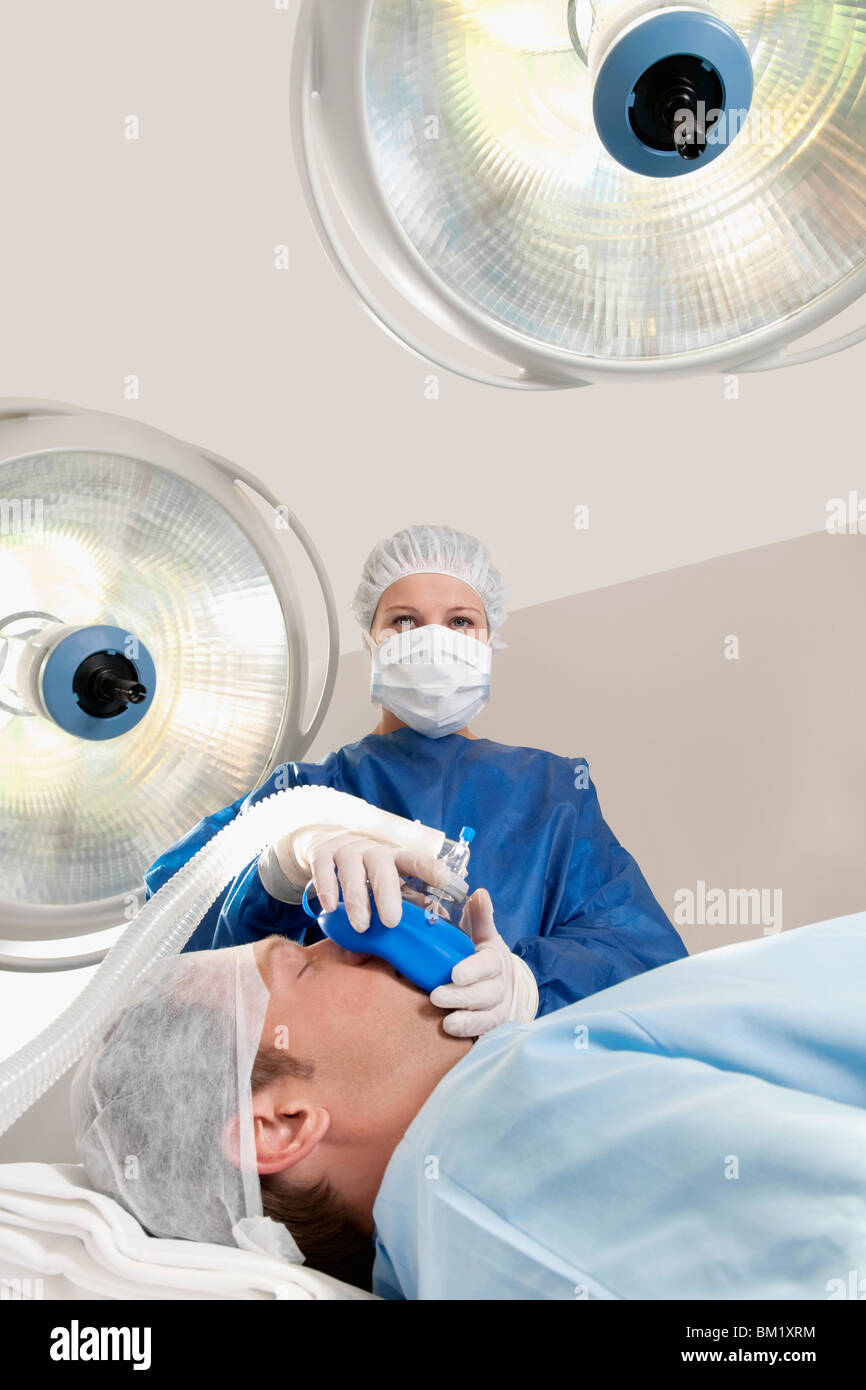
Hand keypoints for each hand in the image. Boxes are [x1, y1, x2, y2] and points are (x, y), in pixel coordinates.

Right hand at [274, 824, 454, 931]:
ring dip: (357, 900)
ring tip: (361, 926)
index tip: (446, 882)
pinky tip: (331, 908)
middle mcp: (372, 850)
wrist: (325, 842)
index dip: (431, 869)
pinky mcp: (321, 854)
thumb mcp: (390, 878)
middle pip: (382, 867)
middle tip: (392, 922)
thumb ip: (411, 897)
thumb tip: (443, 918)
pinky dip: (327, 889)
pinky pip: (324, 870)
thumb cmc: (367, 868)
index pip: (416, 860)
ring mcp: (346, 850)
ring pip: (352, 871)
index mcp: (395, 857)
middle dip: (388, 894)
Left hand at [429, 888, 538, 1037]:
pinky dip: (472, 1033)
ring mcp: (498, 1008)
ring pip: (485, 1016)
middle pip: (484, 994)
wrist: (510, 988)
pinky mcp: (494, 1026)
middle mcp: (499, 985)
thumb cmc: (486, 959)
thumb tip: (479, 892)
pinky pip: (485, 1032)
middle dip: (461, 996)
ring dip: (466, 1019)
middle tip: (436, 995)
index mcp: (495, 959)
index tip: (455, 974)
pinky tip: (454, 1032)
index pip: (487, 965)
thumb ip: (480, 917)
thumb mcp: (485, 936)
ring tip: (447, 1021)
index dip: (472, 970)